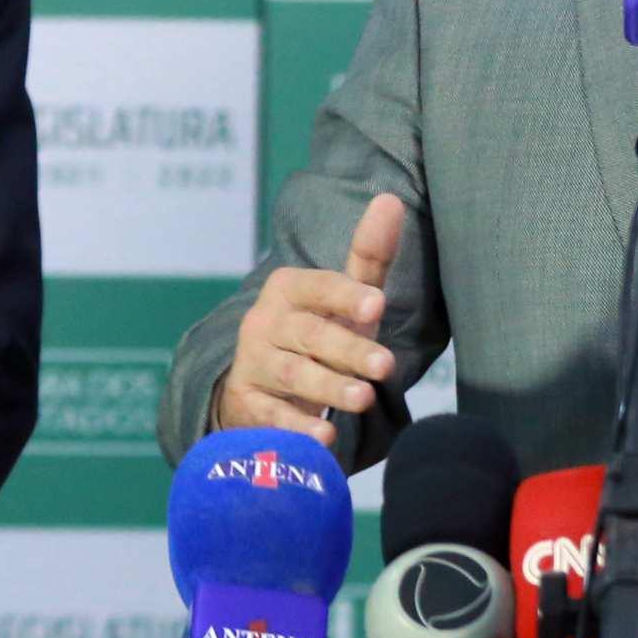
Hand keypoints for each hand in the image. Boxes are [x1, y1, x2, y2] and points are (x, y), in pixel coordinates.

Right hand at [213, 191, 405, 446]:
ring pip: (291, 373)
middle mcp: (264, 322)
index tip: (376, 305)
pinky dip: (297, 427)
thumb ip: (368, 256)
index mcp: (288, 289)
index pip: (318, 287)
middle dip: (347, 350)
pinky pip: (271, 415)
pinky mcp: (247, 404)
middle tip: (385, 366)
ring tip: (363, 399)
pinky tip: (326, 437)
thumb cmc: (318, 337)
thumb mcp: (344, 301)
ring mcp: (252, 364)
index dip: (345, 296)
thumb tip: (390, 200)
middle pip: (308, 334)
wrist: (262, 389)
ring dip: (328, 386)